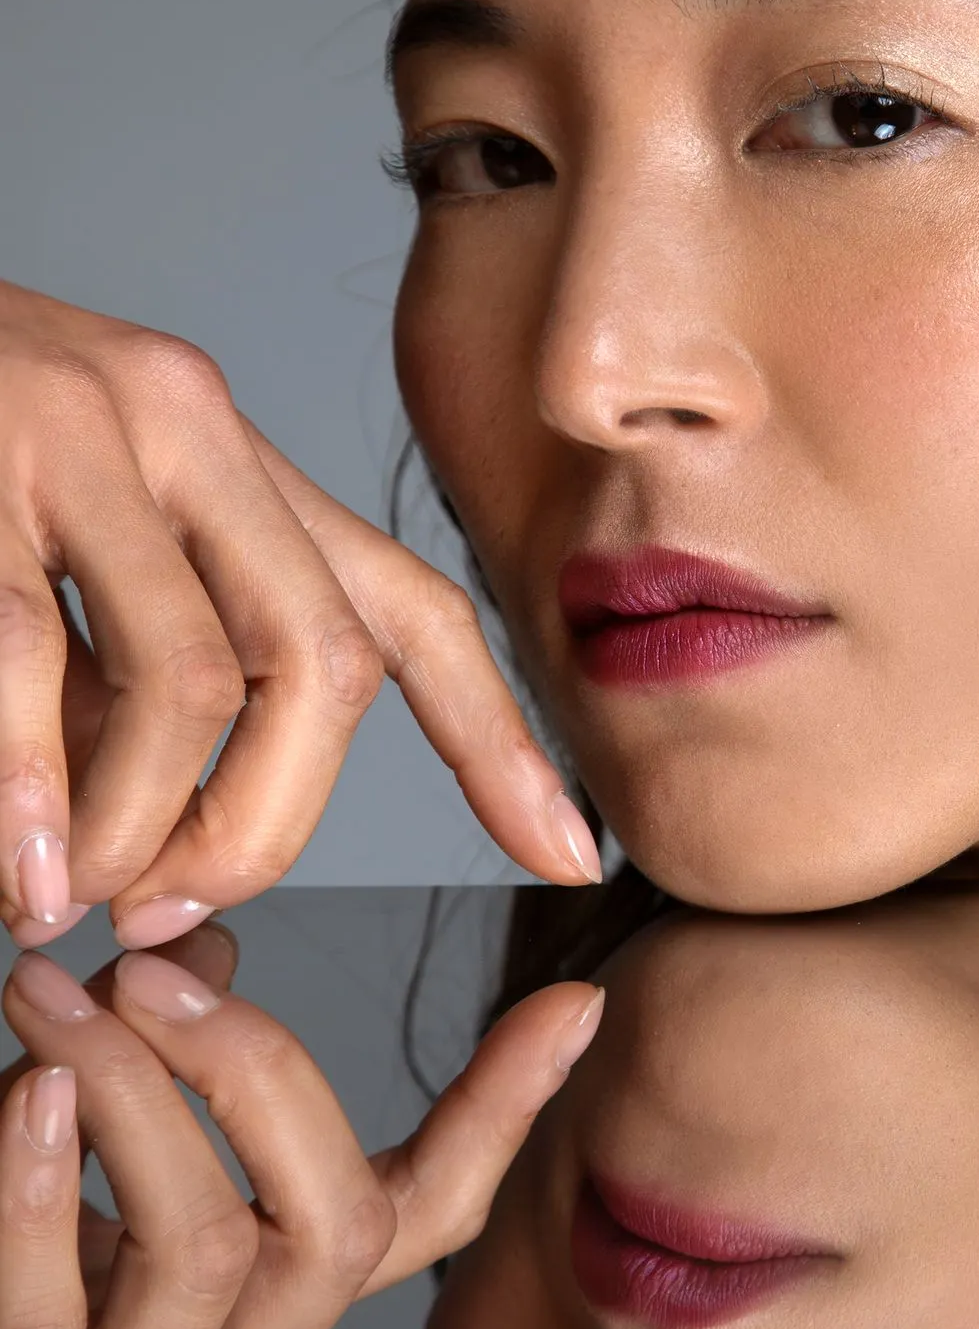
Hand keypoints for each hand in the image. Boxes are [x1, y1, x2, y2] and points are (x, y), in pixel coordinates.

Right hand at [0, 276, 602, 948]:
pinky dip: (35, 796)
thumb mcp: (66, 551)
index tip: (574, 853)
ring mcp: (73, 429)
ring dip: (150, 827)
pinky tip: (25, 877)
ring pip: (194, 679)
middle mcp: (182, 421)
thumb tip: (186, 861)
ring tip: (78, 899)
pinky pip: (26, 662)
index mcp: (227, 452)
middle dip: (281, 822)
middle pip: (329, 659)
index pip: (405, 606)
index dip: (498, 740)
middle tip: (187, 907)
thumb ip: (140, 672)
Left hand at [0, 925, 602, 1328]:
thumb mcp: (86, 1175)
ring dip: (137, 1097)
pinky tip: (28, 1093)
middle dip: (263, 1071)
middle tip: (162, 970)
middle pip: (342, 1228)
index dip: (504, 1113)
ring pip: (211, 1248)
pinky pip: (54, 1305)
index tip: (577, 1000)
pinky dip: (44, 1181)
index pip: (428, 1223)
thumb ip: (162, 1077)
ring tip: (53, 1000)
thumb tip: (207, 951)